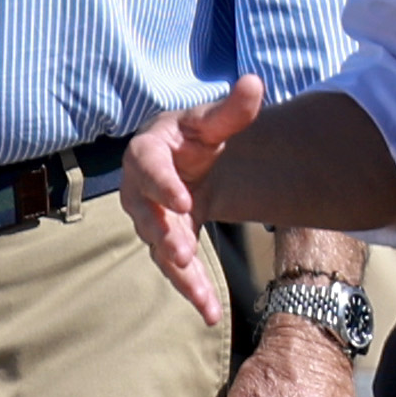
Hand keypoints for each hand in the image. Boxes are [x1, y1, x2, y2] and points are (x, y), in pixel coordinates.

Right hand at [117, 75, 266, 326]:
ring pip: (160, 250)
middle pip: (147, 215)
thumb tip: (256, 84)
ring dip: (180, 274)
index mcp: (147, 153)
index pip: (149, 169)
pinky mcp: (166, 244)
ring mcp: (151, 221)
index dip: (162, 186)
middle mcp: (140, 190)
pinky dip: (192, 290)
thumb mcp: (213, 121)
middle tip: (181, 253)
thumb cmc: (195, 136)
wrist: (187, 158)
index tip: (183, 202)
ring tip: (201, 297)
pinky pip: (175, 269)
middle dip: (164, 235)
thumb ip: (233, 109)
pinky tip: (210, 313)